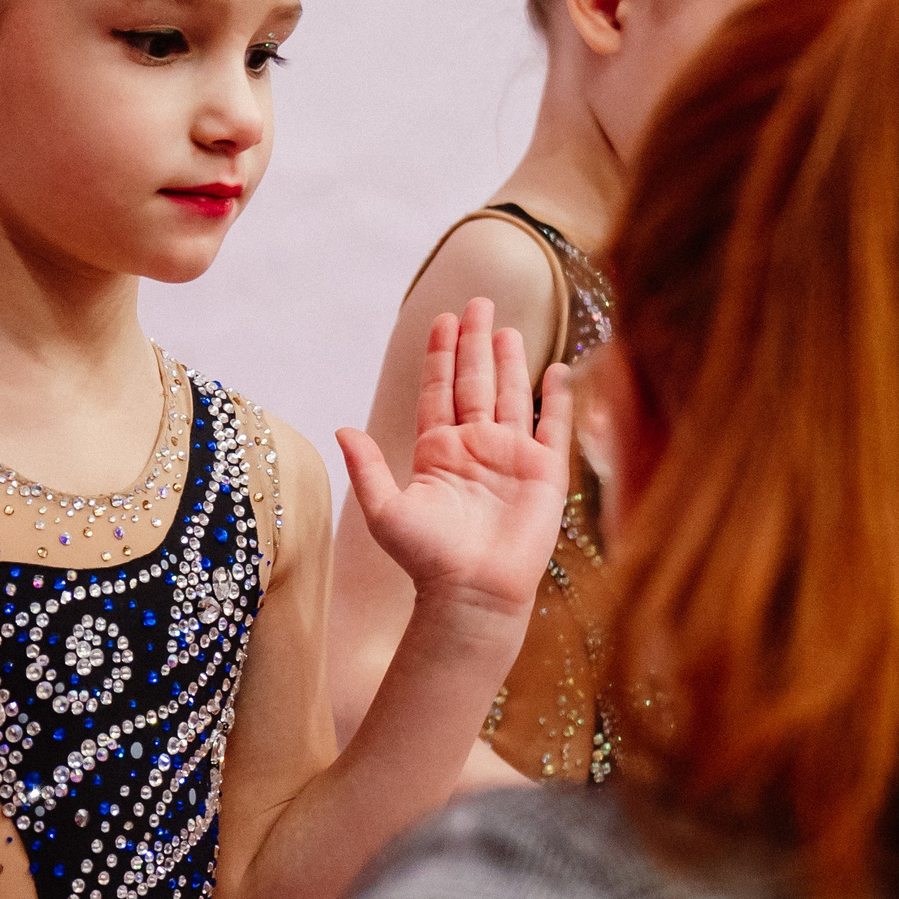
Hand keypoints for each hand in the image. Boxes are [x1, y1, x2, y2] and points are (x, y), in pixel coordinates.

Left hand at [334, 298, 573, 625]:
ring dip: (511, 362)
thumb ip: (368, 467)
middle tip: (478, 302)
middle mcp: (476, 448)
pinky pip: (553, 428)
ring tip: (508, 327)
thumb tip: (341, 428)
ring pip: (512, 396)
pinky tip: (557, 370)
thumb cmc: (427, 560)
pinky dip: (557, 399)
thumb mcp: (385, 511)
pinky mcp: (545, 474)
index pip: (440, 390)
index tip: (443, 319)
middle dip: (476, 343)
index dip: (442, 355)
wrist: (472, 595)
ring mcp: (512, 458)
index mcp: (439, 452)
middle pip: (476, 382)